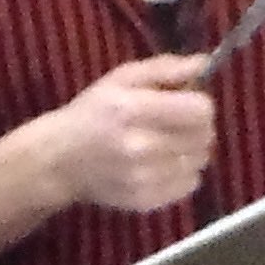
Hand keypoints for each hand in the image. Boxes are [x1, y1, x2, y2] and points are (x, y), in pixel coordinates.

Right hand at [22, 56, 215, 216]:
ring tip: (168, 145)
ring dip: (191, 151)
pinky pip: (189, 185)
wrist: (60, 160)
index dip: (200, 104)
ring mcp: (143, 177)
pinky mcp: (145, 200)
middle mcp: (140, 146)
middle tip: (179, 124)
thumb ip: (165, 69)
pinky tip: (163, 165)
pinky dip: (184, 174)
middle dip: (198, 127)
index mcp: (134, 109)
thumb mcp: (122, 78)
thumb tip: (204, 64)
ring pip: (199, 162)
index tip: (188, 103)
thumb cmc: (93, 112)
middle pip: (204, 137)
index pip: (200, 110)